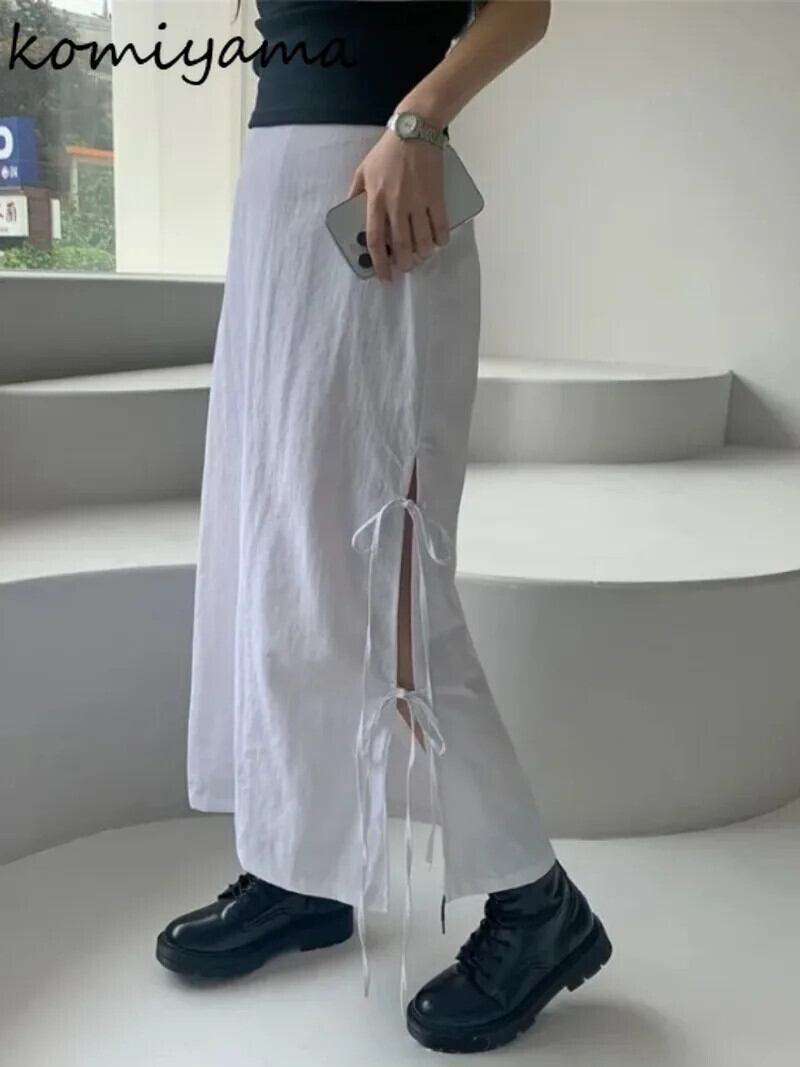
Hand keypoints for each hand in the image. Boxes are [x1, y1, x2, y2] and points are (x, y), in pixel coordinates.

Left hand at [346, 130, 449, 282]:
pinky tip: (440, 241)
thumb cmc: (387, 151)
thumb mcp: (363, 170)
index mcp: (376, 200)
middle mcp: (396, 204)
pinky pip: (440, 224)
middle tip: (407, 268)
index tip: (383, 276)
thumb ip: (355, 193)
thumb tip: (349, 211)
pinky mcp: (435, 195)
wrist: (415, 131)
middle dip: (405, 263)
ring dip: (423, 253)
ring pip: (422, 239)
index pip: (375, 240)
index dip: (379, 263)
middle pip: (401, 245)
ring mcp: (417, 201)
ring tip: (423, 255)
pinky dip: (441, 238)